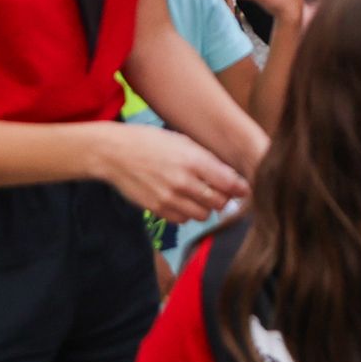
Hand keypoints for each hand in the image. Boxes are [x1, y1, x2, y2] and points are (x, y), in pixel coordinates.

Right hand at [95, 123, 247, 222]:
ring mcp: (169, 198)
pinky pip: (183, 220)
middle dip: (224, 199)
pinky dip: (187, 213)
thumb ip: (206, 160)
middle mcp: (183, 181)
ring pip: (203, 215)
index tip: (245, 191)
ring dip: (205, 208)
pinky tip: (181, 200)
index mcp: (193, 160)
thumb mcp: (182, 141)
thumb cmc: (150, 142)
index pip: (228, 183)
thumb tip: (229, 178)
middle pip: (219, 203)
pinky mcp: (157, 210)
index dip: (241, 189)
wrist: (115, 152)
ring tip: (198, 195)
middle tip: (221, 192)